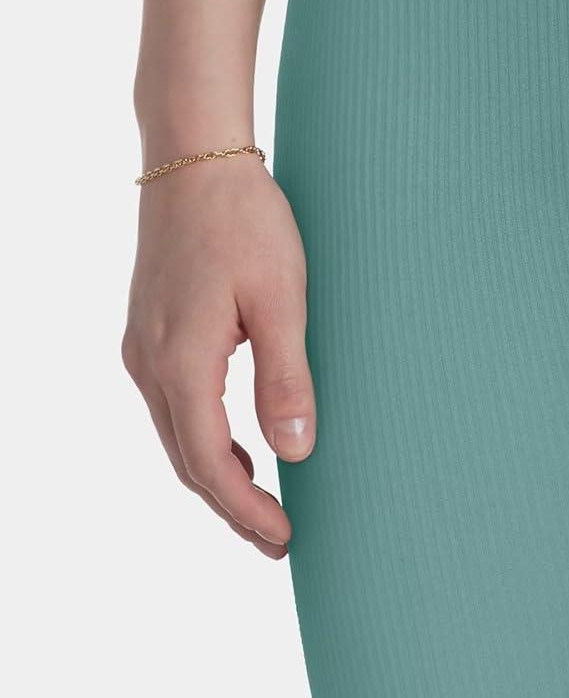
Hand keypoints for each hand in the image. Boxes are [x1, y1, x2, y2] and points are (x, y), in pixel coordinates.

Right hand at [122, 155, 315, 557]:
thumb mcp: (282, 297)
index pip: (211, 465)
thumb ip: (286, 378)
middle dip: (233, 507)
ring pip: (177, 435)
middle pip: (187, 460)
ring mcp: (143, 347)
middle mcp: (149, 364)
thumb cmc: (245, 219)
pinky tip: (241, 443)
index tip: (286, 539)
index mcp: (182, 363)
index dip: (247, 511)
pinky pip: (174, 406)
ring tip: (264, 504)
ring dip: (218, 474)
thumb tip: (296, 455)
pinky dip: (205, 438)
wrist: (194, 157)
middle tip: (278, 540)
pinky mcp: (150, 331)